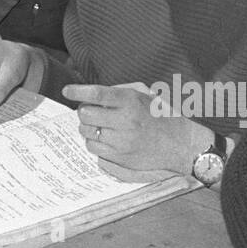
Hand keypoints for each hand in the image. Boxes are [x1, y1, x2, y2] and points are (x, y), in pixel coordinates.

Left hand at [64, 83, 211, 174]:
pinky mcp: (120, 157)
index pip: (97, 93)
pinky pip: (93, 147)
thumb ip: (119, 90)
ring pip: (86, 131)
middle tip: (91, 110)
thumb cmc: (161, 116)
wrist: (180, 144)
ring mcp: (122, 140)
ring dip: (88, 126)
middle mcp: (125, 120)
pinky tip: (104, 137)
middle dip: (84, 110)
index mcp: (131, 101)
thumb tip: (92, 93)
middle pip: (85, 113)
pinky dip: (93, 140)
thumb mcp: (145, 94)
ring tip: (100, 124)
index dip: (78, 91)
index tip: (67, 90)